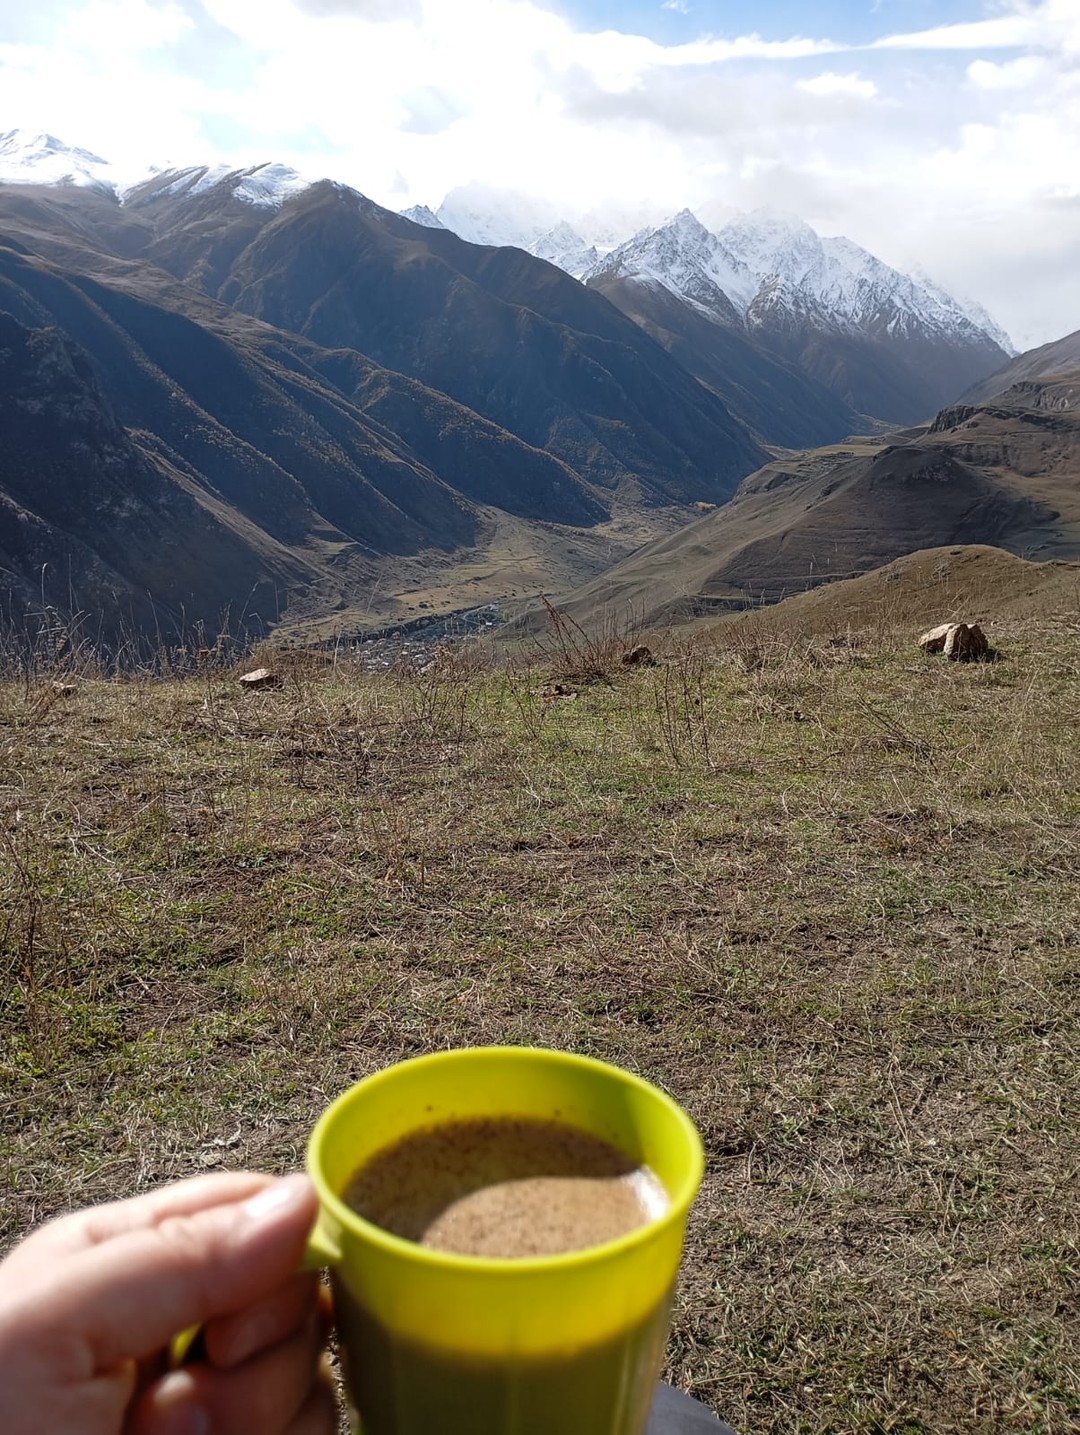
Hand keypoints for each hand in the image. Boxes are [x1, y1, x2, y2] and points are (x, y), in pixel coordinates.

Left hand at [0, 1172, 336, 1434]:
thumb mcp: (43, 1332)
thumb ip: (173, 1253)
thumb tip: (303, 1199)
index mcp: (118, 1264)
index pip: (250, 1211)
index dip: (272, 1257)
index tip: (229, 1327)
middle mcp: (168, 1332)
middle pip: (296, 1303)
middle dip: (252, 1365)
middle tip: (163, 1414)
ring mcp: (201, 1412)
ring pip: (306, 1387)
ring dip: (246, 1426)